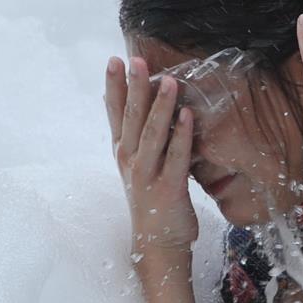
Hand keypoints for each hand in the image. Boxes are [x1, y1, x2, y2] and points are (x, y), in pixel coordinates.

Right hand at [104, 56, 198, 256]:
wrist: (158, 244)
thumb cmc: (153, 200)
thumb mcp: (141, 165)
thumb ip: (143, 138)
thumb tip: (147, 106)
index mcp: (123, 152)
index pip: (115, 114)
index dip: (114, 87)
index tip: (114, 60)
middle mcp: (130, 161)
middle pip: (131, 118)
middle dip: (133, 87)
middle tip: (134, 59)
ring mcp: (147, 175)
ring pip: (152, 134)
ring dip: (160, 106)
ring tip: (168, 80)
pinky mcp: (168, 189)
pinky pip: (176, 157)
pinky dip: (181, 136)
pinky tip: (187, 115)